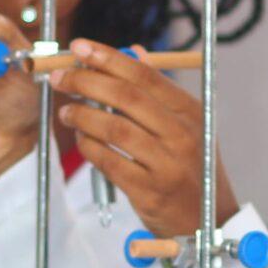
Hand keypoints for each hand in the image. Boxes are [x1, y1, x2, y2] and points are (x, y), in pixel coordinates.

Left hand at [50, 40, 238, 239]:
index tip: (79, 46)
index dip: (108, 57)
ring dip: (82, 115)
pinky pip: (109, 162)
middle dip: (86, 82)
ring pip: (114, 129)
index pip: (144, 75)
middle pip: (126, 97)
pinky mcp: (149, 191)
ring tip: (66, 111)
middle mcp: (182, 135)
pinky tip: (81, 139)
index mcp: (191, 111)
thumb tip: (134, 51)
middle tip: (61, 78)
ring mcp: (167, 164)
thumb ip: (158, 90)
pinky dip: (89, 147)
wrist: (207, 221)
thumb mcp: (186, 126)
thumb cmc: (190, 168)